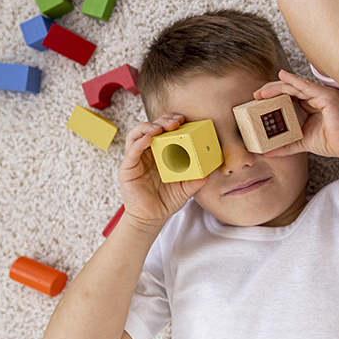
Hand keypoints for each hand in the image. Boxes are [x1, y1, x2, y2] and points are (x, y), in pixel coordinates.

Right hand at [120, 114, 210, 232]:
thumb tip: (210, 173)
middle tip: (176, 121)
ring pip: (137, 134)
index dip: (172, 122)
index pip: (164, 130)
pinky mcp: (128, 168)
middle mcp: (148, 152)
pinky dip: (139, 142)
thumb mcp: (186, 189)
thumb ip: (197, 180)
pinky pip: (131, 151)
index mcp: (161, 153)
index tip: (184, 120)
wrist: (151, 218)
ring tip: (161, 128)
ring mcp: (136, 159)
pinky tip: (149, 139)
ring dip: (149, 127)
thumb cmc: (167, 200)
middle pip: (151, 128)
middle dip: (163, 120)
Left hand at [253, 71, 338, 159]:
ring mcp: (324, 95)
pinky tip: (282, 78)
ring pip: (296, 86)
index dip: (275, 96)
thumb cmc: (332, 143)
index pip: (291, 95)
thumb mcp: (302, 142)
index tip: (259, 100)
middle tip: (256, 94)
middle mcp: (319, 96)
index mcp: (315, 104)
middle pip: (291, 88)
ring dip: (277, 87)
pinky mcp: (327, 96)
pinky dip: (293, 81)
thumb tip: (267, 152)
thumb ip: (286, 145)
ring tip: (262, 92)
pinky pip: (306, 86)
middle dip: (272, 90)